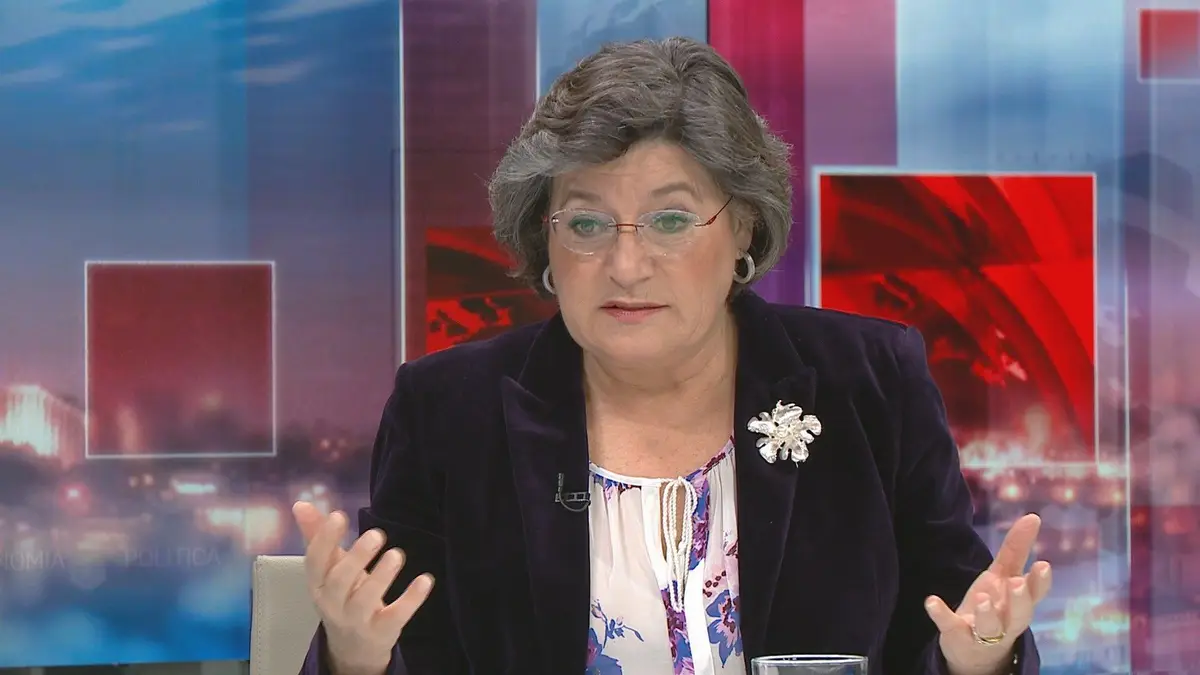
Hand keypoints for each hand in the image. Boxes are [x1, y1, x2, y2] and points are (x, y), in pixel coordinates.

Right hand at [294, 502, 433, 674]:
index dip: (325, 539)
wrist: (352, 648)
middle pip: (339, 582)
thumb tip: (301, 504)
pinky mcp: (382, 631)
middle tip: (376, 534)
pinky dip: (411, 599)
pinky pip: (396, 615)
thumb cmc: (342, 596)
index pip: (315, 562)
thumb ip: (317, 536)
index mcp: (318, 584)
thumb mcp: (329, 569)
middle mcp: (333, 603)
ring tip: (397, 554)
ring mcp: (357, 620)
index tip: (338, 515)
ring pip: (365, 600)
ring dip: (381, 577)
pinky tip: (425, 579)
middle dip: (356, 558)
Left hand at [924, 514, 1052, 674]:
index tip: (1043, 564)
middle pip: (1019, 615)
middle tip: (1016, 585)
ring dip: (986, 613)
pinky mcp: (957, 636)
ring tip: (982, 597)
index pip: (1036, 594)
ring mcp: (982, 632)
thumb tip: (1033, 516)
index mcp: (1019, 603)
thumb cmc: (996, 607)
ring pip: (989, 627)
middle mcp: (1006, 621)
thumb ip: (1017, 549)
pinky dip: (941, 615)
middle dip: (1019, 601)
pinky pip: (950, 626)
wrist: (976, 652)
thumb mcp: (1004, 576)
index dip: (1040, 582)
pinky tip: (932, 601)